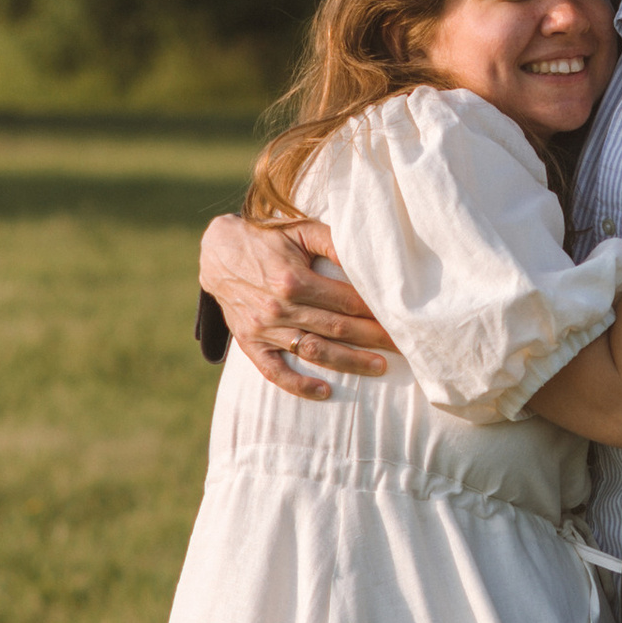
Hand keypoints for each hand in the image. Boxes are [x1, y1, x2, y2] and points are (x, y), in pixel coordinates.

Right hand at [201, 211, 392, 402]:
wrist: (217, 253)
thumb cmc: (266, 238)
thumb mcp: (299, 230)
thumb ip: (333, 242)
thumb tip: (367, 256)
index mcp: (294, 279)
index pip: (347, 300)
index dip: (377, 311)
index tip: (401, 319)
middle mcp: (280, 307)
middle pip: (337, 328)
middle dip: (373, 338)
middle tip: (404, 346)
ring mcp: (264, 328)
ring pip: (313, 351)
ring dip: (348, 362)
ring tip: (379, 368)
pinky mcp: (250, 343)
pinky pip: (274, 371)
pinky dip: (298, 385)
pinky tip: (324, 391)